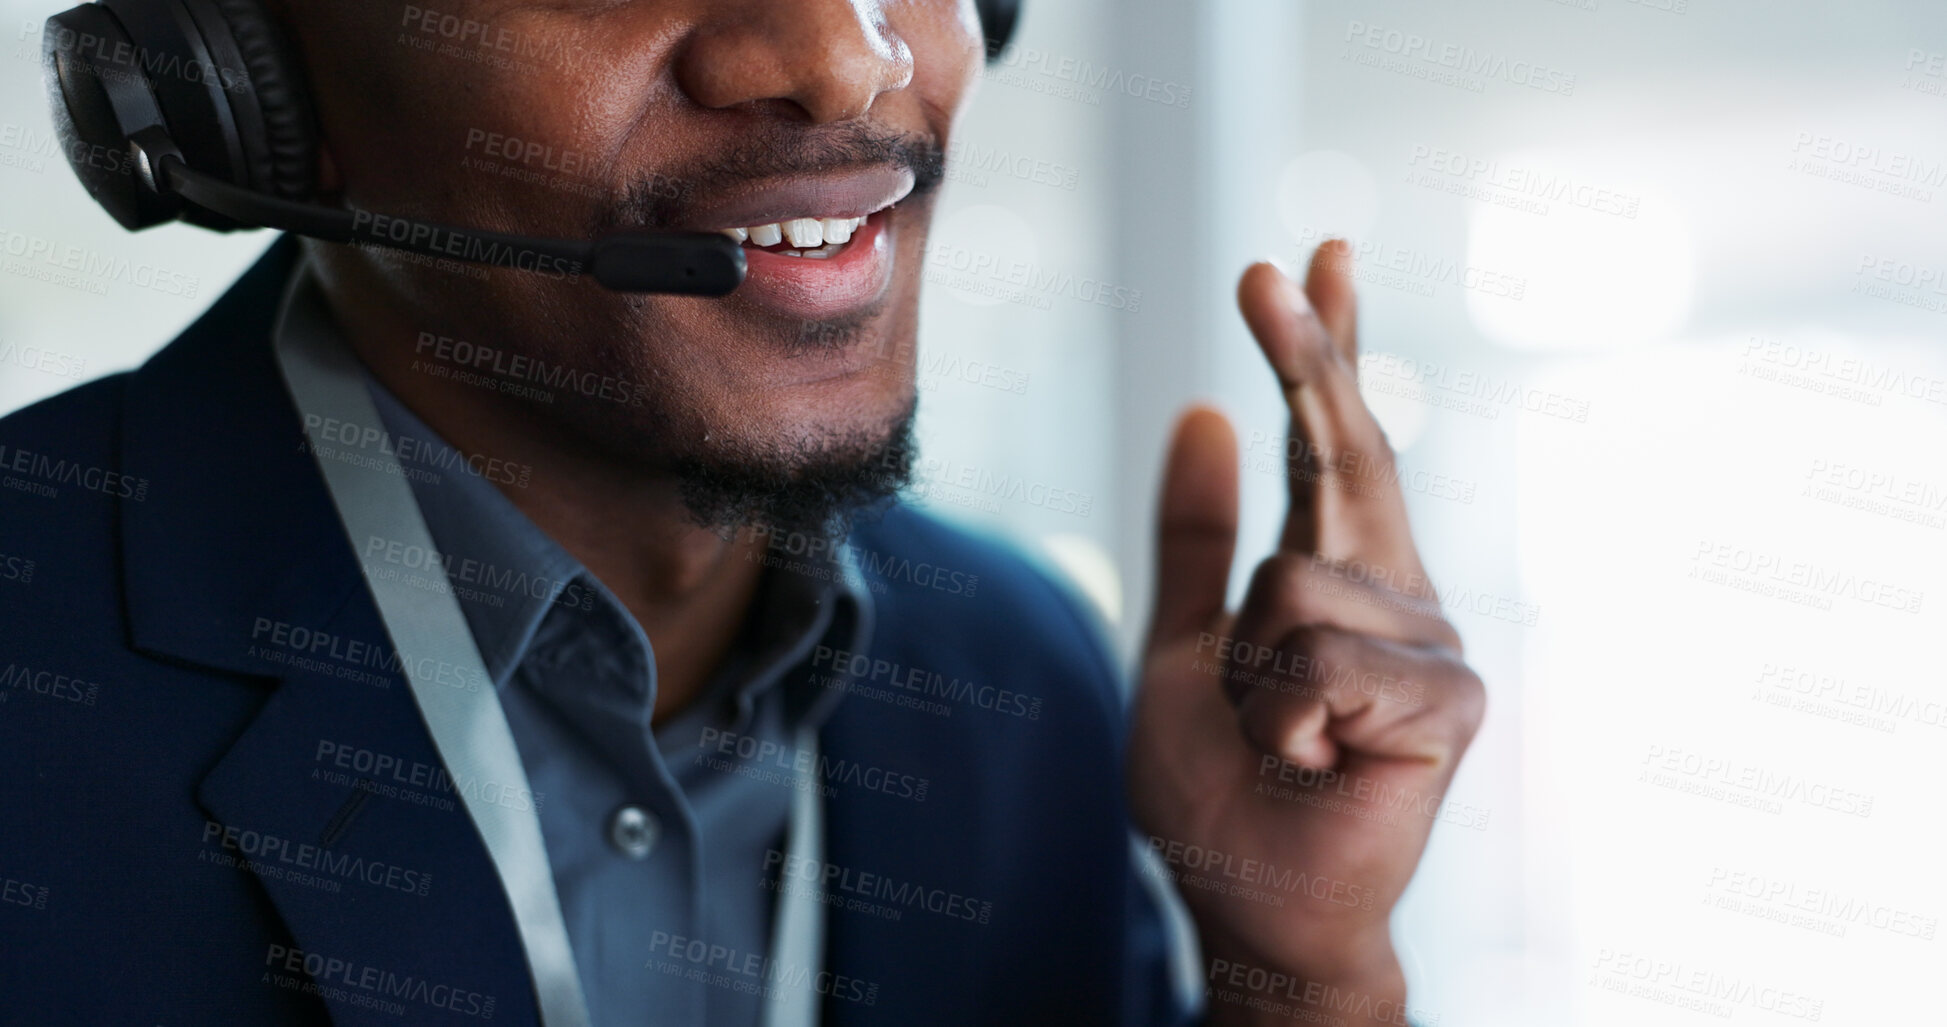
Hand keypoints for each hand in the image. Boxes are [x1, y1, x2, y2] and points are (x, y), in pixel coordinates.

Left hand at [1127, 242, 1484, 1024]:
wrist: (1252, 903)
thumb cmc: (1223, 783)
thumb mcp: (1179, 645)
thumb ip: (1195, 540)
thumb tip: (1207, 413)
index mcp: (1332, 567)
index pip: (1329, 440)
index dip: (1324, 347)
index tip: (1316, 253)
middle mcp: (1392, 586)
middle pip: (1346, 448)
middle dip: (1307, 354)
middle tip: (1267, 267)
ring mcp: (1430, 636)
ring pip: (1289, 584)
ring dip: (1243, 673)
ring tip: (1272, 736)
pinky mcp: (1447, 697)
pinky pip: (1321, 663)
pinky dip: (1279, 722)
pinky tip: (1309, 762)